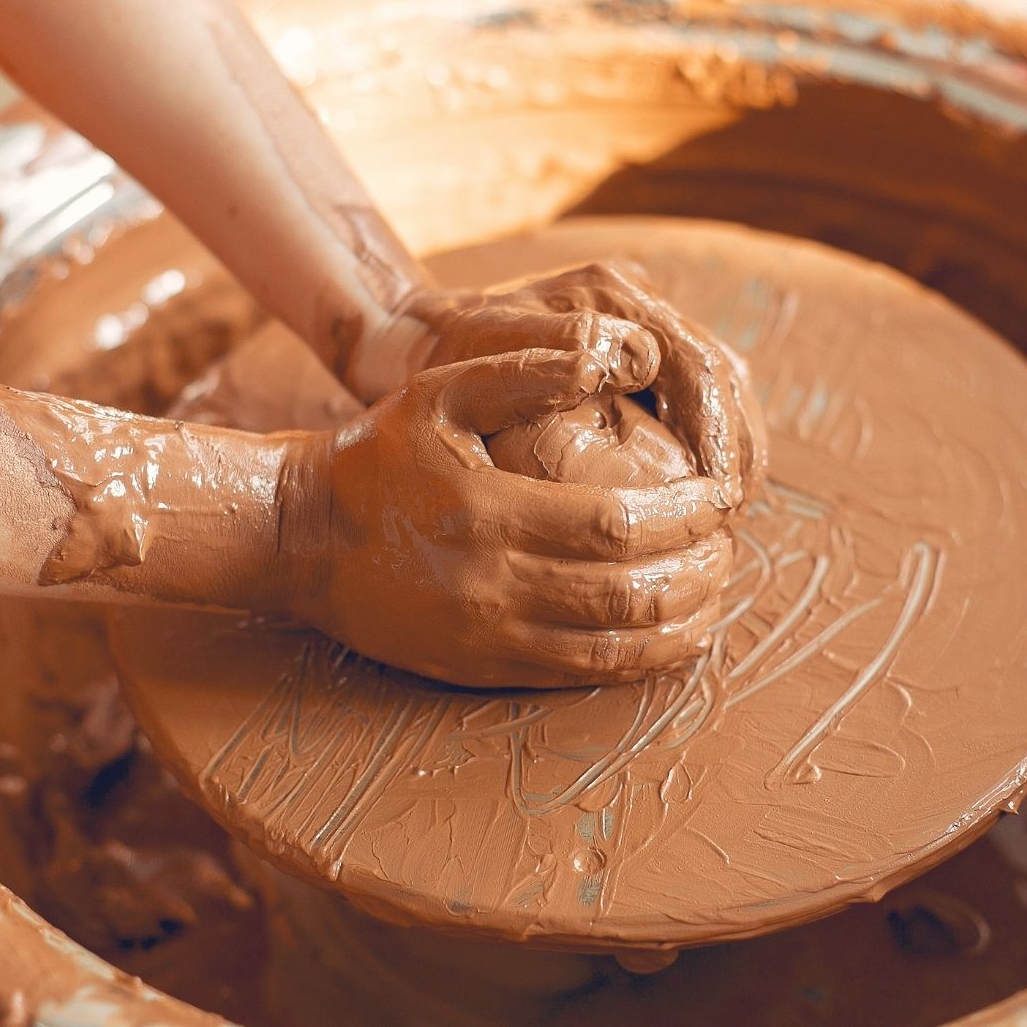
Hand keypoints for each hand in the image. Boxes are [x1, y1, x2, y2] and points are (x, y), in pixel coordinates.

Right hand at [277, 347, 734, 687]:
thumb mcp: (444, 391)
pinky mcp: (482, 668)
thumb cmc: (377, 455)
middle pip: (630, 591)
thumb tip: (622, 352)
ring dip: (683, 621)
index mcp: (490, 513)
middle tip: (729, 543)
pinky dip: (642, 659)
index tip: (720, 497)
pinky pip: (582, 674)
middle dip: (698, 569)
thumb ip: (532, 369)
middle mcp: (493, 586)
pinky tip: (675, 634)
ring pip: (616, 645)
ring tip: (716, 588)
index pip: (618, 523)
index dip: (684, 515)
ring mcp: (488, 636)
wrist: (296, 537)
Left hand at [389, 261, 765, 504]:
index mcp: (609, 294)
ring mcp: (639, 325)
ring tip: (725, 513)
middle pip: (723, 374)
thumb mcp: (487, 354)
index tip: (718, 494)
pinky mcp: (636, 356)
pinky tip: (702, 498)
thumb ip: (553, 352)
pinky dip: (709, 448)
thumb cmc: (446, 358)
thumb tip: (640, 361)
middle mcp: (635, 303)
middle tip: (732, 513)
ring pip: (720, 387)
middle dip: (739, 447)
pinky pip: (694, 402)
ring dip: (733, 450)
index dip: (719, 432)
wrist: (418, 342)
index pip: (698, 364)